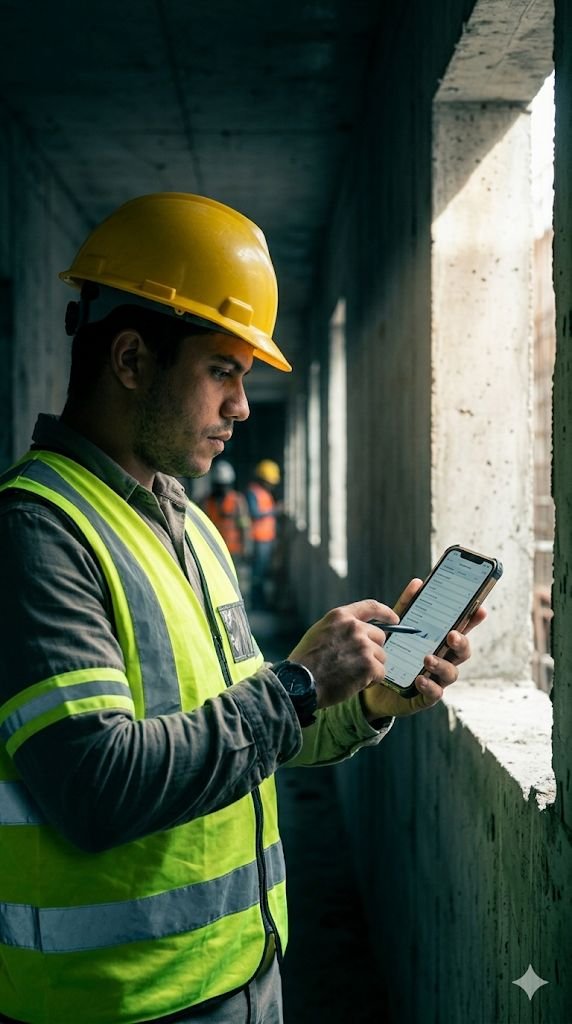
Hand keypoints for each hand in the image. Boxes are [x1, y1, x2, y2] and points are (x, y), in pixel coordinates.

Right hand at [287, 600, 398, 708]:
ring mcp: (363, 646)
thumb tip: (361, 629)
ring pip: (381, 656)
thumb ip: (341, 627)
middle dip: (372, 650)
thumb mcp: (320, 632)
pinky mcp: (368, 665)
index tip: (394, 619)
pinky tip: (354, 684)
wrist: (299, 683)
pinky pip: (380, 673)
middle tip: (356, 663)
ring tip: (350, 675)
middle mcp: (354, 627)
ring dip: (370, 667)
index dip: (386, 613)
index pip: (371, 607)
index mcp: (341, 616)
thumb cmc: (305, 661)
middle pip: (379, 637)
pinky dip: (371, 681)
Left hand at [361, 578, 487, 719]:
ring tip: (427, 658)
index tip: (480, 610)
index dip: (473, 620)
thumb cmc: (393, 652)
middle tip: (452, 635)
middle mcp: (444, 659)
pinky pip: (435, 693)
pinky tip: (419, 680)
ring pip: (451, 673)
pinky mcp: (426, 696)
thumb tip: (417, 583)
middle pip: (462, 651)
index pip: (461, 629)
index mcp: (440, 641)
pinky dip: (430, 686)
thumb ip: (408, 606)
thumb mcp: (398, 627)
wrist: (374, 683)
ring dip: (442, 665)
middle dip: (461, 643)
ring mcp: (437, 678)